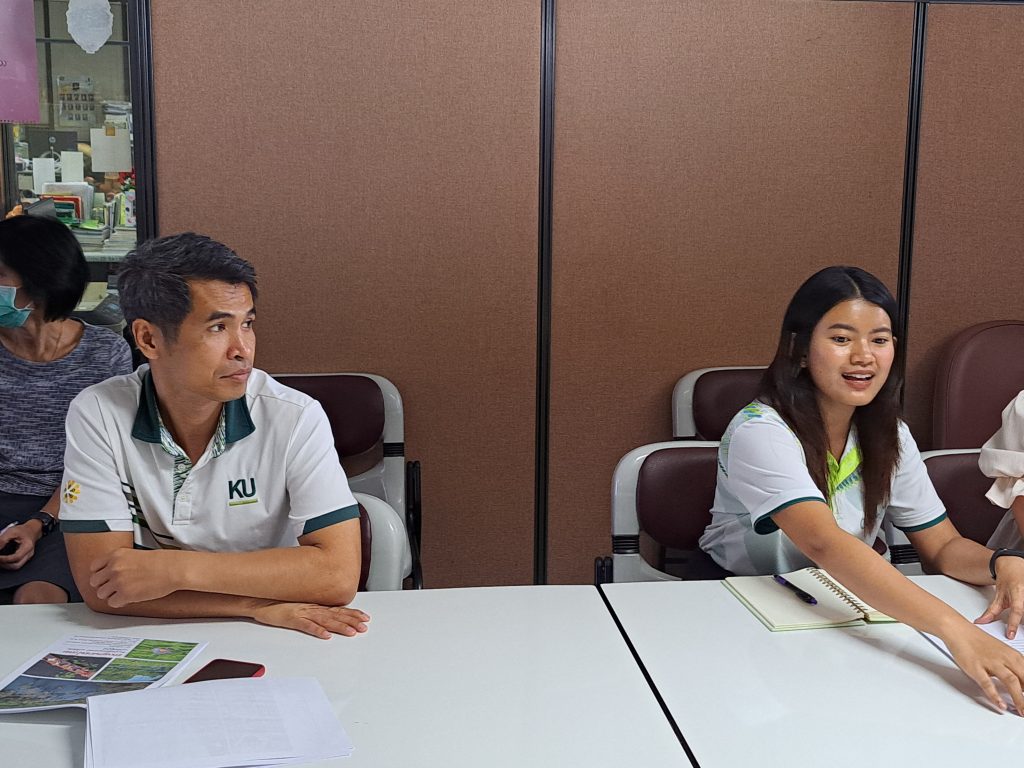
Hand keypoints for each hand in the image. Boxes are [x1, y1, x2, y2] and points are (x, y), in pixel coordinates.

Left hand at [0, 521, 41, 570]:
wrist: (32, 530)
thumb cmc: (23, 530)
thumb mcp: (12, 531)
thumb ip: (3, 540)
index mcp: (28, 547)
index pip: (16, 557)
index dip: (4, 559)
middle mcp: (29, 554)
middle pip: (16, 565)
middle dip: (4, 564)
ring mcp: (27, 557)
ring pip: (16, 566)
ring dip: (5, 565)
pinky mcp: (24, 558)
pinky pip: (16, 564)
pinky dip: (7, 563)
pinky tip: (2, 559)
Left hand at [90, 548, 178, 606]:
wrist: (173, 569)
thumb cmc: (160, 562)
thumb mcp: (134, 554)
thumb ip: (119, 562)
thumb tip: (109, 573)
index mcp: (116, 555)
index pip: (94, 567)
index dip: (100, 573)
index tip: (105, 577)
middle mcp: (114, 567)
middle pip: (95, 581)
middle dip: (104, 585)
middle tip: (114, 586)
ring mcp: (118, 581)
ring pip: (101, 594)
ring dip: (111, 594)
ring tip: (123, 592)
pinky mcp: (125, 594)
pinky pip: (112, 603)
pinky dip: (119, 602)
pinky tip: (129, 597)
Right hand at [251, 601, 369, 638]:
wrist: (260, 600)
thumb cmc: (279, 604)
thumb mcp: (300, 607)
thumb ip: (313, 611)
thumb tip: (327, 617)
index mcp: (315, 605)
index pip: (338, 609)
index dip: (352, 614)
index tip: (365, 618)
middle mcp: (312, 608)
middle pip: (336, 615)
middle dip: (351, 621)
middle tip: (364, 627)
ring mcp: (302, 612)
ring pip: (325, 620)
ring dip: (339, 627)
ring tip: (351, 632)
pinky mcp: (292, 619)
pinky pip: (306, 626)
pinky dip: (317, 630)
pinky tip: (326, 635)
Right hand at [944, 623, 1023, 713]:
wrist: (958, 630)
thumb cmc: (978, 642)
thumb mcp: (1002, 653)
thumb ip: (1013, 668)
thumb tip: (1022, 685)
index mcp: (1014, 656)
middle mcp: (1005, 659)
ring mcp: (990, 663)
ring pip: (1011, 682)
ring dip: (1019, 699)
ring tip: (1022, 712)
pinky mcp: (976, 667)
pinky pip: (987, 683)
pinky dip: (995, 696)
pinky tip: (1000, 705)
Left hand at [975, 554, 1023, 638]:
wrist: (1013, 565)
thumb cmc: (1007, 579)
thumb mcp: (998, 594)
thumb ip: (992, 610)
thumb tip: (981, 622)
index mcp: (1017, 592)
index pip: (1016, 610)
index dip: (1013, 624)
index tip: (1010, 635)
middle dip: (1022, 624)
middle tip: (1018, 634)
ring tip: (1021, 628)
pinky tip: (1023, 619)